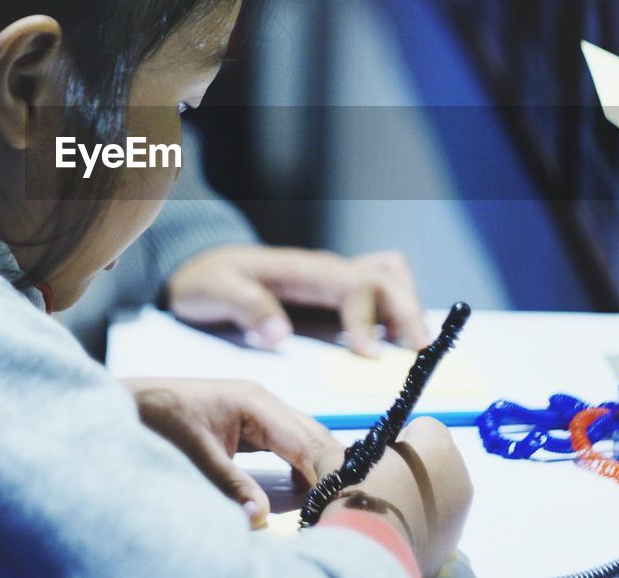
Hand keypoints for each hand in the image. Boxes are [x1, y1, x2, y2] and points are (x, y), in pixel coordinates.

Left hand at [121, 377, 342, 526]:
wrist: (132, 401)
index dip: (326, 470)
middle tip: (348, 502)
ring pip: (301, 439)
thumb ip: (231, 485)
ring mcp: (258, 411)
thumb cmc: (161, 419)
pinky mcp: (248, 424)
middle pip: (311, 435)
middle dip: (330, 467)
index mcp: (256, 402)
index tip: (342, 498)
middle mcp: (264, 402)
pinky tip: (305, 489)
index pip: (304, 440)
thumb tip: (261, 518)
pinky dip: (298, 465)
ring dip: (317, 466)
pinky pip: (284, 444)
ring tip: (333, 499)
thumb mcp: (197, 453)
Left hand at [167, 245, 429, 355]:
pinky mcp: (334, 293)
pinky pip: (379, 288)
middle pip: (386, 277)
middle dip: (408, 312)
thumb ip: (245, 307)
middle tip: (420, 350)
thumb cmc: (206, 279)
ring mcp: (334, 279)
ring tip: (414, 345)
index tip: (370, 355)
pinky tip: (395, 338)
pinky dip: (397, 307)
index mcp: (303, 270)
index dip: (366, 318)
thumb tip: (280, 334)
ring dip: (408, 305)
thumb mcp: (213, 290)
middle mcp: (326, 270)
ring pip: (391, 276)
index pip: (353, 284)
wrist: (198, 264)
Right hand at [320, 418, 471, 575]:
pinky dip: (421, 522)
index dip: (400, 439)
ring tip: (387, 511)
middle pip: (434, 460)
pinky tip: (396, 530)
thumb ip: (339, 453)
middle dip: (411, 468)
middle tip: (382, 484)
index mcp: (438, 446)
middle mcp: (459, 474)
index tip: (380, 458)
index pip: (425, 428)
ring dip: (417, 496)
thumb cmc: (360, 492)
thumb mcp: (339, 463)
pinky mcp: (454, 540)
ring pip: (439, 491)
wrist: (370, 548)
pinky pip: (438, 520)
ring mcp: (460, 510)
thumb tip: (332, 458)